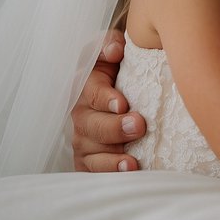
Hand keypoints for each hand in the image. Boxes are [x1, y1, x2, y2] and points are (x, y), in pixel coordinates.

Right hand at [70, 29, 145, 171]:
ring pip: (90, 152)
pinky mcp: (91, 160)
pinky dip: (107, 175)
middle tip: (138, 126)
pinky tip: (127, 174)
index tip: (123, 103)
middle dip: (113, 129)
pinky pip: (93, 171)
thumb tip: (114, 51)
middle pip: (90, 125)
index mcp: (86, 85)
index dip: (104, 98)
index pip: (90, 92)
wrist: (124, 85)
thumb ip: (111, 44)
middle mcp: (82, 114)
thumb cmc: (121, 67)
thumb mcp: (114, 49)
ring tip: (132, 162)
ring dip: (111, 159)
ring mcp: (84, 139)